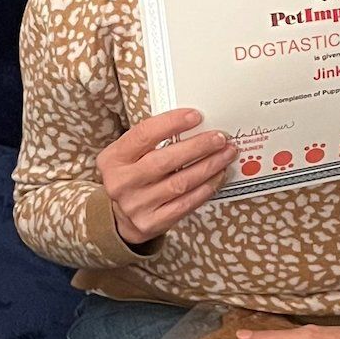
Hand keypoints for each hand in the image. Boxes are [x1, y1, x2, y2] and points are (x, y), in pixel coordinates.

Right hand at [97, 108, 234, 246]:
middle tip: (219, 138)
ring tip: (225, 155)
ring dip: (208, 167)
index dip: (172, 123)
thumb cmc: (131, 175)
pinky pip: (185, 205)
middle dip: (197, 147)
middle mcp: (121, 182)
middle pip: (165, 161)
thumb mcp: (128, 154)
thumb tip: (194, 124)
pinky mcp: (151, 222)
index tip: (196, 116)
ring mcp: (136, 205)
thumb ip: (152, 139)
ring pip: (180, 183)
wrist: (119, 217)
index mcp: (113, 158)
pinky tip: (217, 177)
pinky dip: (205, 189)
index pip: (144, 135)